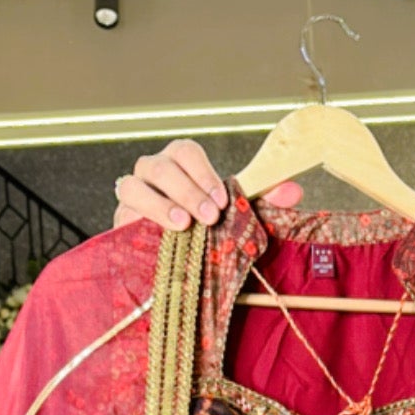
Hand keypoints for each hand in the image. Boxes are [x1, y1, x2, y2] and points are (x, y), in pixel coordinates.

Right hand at [113, 139, 303, 230]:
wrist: (178, 264)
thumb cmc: (208, 229)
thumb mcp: (238, 214)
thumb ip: (263, 200)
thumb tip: (293, 190)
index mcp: (181, 164)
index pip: (185, 151)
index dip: (202, 172)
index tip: (222, 200)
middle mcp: (153, 174)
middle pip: (160, 166)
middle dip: (187, 190)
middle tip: (209, 217)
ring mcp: (134, 197)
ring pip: (134, 186)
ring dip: (159, 204)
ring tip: (183, 225)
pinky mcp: (121, 224)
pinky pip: (122, 216)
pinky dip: (139, 222)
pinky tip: (158, 235)